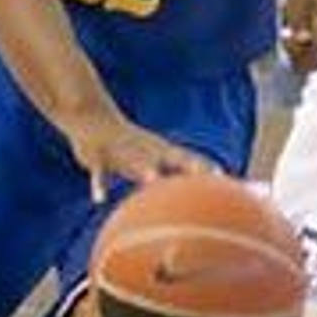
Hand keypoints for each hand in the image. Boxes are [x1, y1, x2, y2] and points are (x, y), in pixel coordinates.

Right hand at [60, 106, 210, 202]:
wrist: (92, 117)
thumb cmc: (125, 145)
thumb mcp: (146, 157)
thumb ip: (164, 176)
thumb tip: (181, 198)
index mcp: (159, 150)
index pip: (188, 158)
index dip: (205, 167)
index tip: (225, 179)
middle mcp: (145, 149)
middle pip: (170, 158)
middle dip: (188, 167)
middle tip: (205, 178)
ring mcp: (123, 151)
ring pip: (135, 161)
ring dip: (145, 170)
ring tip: (153, 181)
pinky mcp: (99, 155)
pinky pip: (99, 172)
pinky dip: (99, 183)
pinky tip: (99, 199)